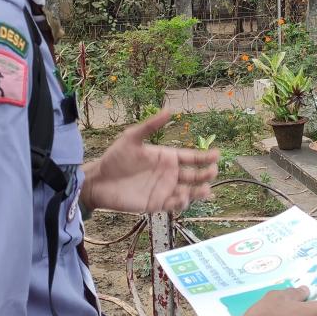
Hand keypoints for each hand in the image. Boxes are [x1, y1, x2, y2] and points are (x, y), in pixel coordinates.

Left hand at [82, 109, 217, 213]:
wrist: (99, 181)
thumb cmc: (115, 158)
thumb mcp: (132, 138)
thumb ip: (151, 126)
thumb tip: (169, 110)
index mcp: (167, 157)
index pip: (191, 157)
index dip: (205, 157)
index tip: (217, 155)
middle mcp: (169, 174)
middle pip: (194, 175)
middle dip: (206, 174)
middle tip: (212, 172)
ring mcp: (164, 189)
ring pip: (188, 192)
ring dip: (199, 192)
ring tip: (205, 190)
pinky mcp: (157, 204)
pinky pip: (174, 205)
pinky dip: (182, 203)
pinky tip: (183, 198)